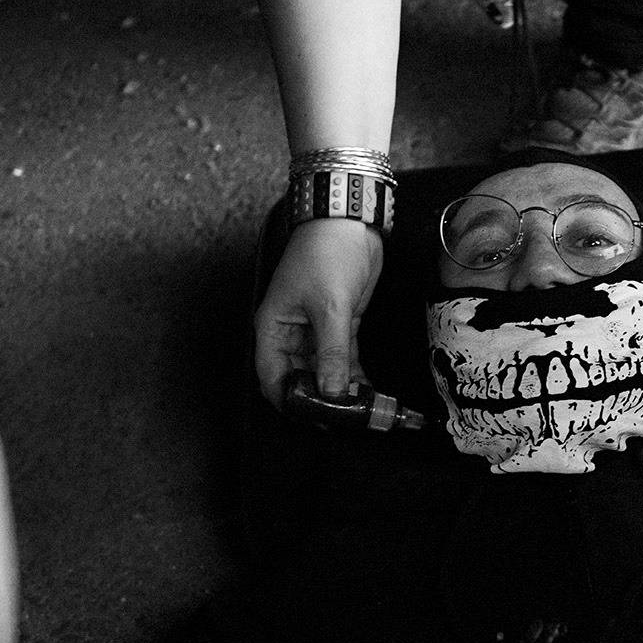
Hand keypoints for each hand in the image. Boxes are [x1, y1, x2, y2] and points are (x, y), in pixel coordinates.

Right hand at [254, 217, 383, 409]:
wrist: (350, 221)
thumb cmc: (326, 253)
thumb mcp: (330, 306)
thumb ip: (332, 352)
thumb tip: (331, 391)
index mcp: (274, 328)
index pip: (273, 378)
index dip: (291, 401)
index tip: (315, 419)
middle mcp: (291, 334)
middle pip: (300, 378)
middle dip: (321, 400)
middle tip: (346, 420)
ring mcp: (316, 330)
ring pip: (324, 371)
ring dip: (341, 390)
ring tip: (363, 411)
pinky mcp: (341, 324)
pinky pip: (343, 358)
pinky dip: (354, 374)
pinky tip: (369, 391)